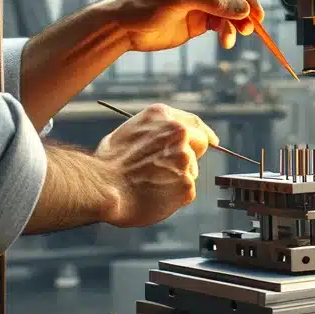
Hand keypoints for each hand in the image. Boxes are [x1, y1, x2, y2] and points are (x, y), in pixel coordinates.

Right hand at [95, 104, 217, 226]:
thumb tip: (163, 137)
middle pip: (200, 145)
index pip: (194, 123)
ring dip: (178, 178)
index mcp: (163, 117)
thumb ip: (154, 131)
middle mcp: (178, 133)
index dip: (204, 133)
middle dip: (189, 157)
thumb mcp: (128, 132)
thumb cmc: (108, 164)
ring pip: (191, 171)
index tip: (212, 141)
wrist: (102, 187)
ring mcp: (185, 159)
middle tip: (167, 169)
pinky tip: (156, 194)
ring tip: (151, 183)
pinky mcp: (187, 184)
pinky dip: (174, 197)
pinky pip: (186, 191)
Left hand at [111, 0, 263, 52]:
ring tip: (232, 38)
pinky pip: (223, 26)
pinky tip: (225, 41)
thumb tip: (243, 9)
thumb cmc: (147, 4)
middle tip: (250, 28)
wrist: (125, 27)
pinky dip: (227, 33)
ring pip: (232, 13)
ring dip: (235, 26)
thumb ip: (212, 2)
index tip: (255, 14)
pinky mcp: (202, 21)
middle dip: (244, 12)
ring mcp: (206, 3)